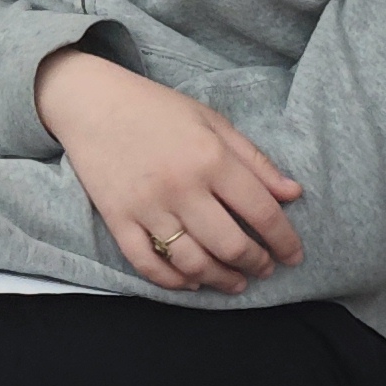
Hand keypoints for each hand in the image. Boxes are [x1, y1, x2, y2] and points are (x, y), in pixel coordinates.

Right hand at [34, 50, 304, 291]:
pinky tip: (192, 281)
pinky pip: (148, 264)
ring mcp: (147, 206)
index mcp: (211, 157)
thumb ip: (254, 160)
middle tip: (264, 269)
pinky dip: (173, 281)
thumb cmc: (157, 109)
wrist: (92, 102)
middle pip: (230, 244)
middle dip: (256, 263)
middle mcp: (182, 186)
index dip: (284, 240)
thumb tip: (293, 194)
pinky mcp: (118, 219)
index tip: (294, 255)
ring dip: (220, 279)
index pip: (261, 211)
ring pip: (193, 262)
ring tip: (235, 282)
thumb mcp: (212, 122)